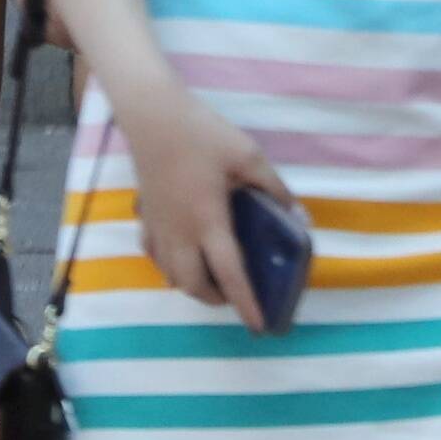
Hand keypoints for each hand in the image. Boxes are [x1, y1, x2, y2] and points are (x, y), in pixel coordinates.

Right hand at [113, 74, 292, 319]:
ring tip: (210, 279)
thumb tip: (295, 214)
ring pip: (170, 274)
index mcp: (208, 221)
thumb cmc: (200, 133)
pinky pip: (154, 254)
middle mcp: (181, 232)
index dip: (245, 303)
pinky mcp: (145, 214)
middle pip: (193, 285)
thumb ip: (273, 187)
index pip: (229, 274)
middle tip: (234, 296)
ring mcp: (158, 224)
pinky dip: (168, 265)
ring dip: (192, 285)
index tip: (258, 327)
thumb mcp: (247, 155)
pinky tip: (179, 254)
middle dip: (215, 300)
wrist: (150, 112)